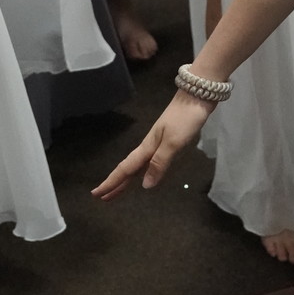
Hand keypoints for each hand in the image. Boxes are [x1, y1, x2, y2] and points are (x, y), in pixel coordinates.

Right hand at [92, 90, 214, 197]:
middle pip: (129, 168)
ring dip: (127, 178)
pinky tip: (143, 174)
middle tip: (102, 198)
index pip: (126, 169)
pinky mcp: (167, 140)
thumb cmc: (184, 119)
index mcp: (148, 147)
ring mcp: (158, 142)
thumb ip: (159, 163)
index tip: (97, 194)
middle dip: (115, 182)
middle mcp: (149, 146)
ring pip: (138, 165)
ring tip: (117, 190)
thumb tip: (144, 186)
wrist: (196, 96)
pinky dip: (141, 171)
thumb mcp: (173, 142)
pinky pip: (148, 161)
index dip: (112, 182)